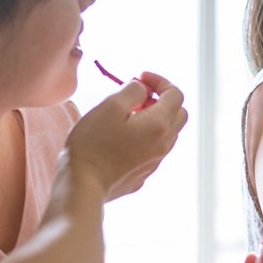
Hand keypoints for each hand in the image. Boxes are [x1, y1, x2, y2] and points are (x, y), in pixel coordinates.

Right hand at [63, 71, 187, 201]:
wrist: (84, 184)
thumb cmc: (93, 143)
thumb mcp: (111, 106)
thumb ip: (133, 90)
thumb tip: (143, 88)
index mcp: (159, 124)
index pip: (175, 94)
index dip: (160, 81)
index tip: (141, 78)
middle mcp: (163, 144)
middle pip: (179, 114)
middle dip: (163, 99)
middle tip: (138, 97)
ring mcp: (155, 162)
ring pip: (168, 133)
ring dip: (156, 119)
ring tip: (129, 116)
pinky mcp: (143, 173)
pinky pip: (154, 149)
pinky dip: (147, 136)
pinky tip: (123, 138)